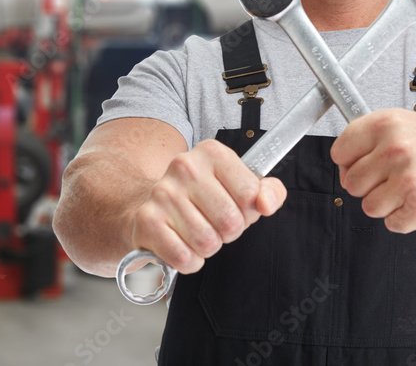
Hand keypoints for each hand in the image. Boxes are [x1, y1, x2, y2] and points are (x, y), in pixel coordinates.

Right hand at [131, 139, 286, 273]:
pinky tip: (182, 245)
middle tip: (214, 224)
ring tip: (196, 233)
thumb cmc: (202, 199)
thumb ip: (268, 192)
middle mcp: (185, 166)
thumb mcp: (239, 186)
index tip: (234, 207)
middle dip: (228, 232)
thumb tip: (267, 202)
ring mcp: (163, 193)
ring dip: (208, 248)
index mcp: (212, 153)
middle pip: (230, 221)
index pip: (250, 194)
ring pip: (207, 242)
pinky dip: (189, 261)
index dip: (247, 211)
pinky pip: (184, 257)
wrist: (151, 207)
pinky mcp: (147, 221)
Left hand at [330, 109, 415, 233]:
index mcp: (384, 124)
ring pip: (369, 206)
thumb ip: (367, 139)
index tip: (362, 166)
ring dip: (386, 204)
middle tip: (392, 179)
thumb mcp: (401, 124)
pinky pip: (392, 223)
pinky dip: (405, 218)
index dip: (348, 164)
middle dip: (368, 186)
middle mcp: (394, 149)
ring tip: (408, 189)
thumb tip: (341, 164)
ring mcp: (407, 179)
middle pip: (351, 183)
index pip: (339, 153)